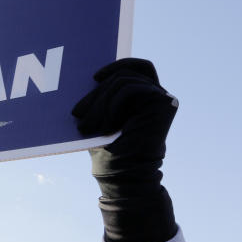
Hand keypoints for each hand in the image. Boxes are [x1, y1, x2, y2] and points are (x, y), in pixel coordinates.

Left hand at [72, 58, 178, 241]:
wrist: (122, 177)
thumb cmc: (108, 151)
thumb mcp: (99, 119)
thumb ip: (102, 97)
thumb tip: (89, 75)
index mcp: (144, 98)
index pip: (139, 67)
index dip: (119, 64)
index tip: (95, 77)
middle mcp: (157, 96)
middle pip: (126, 73)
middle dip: (96, 91)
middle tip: (77, 113)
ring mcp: (162, 99)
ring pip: (124, 80)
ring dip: (99, 101)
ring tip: (87, 125)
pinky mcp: (164, 105)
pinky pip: (130, 89)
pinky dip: (111, 105)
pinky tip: (105, 125)